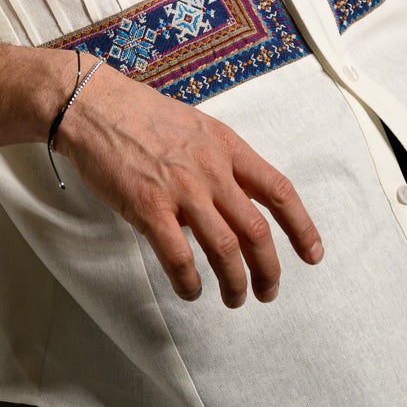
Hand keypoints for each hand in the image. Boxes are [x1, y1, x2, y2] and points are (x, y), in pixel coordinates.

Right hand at [53, 62, 322, 306]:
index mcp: (227, 147)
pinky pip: (179, 257)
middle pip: (257, 230)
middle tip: (268, 292)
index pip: (278, 191)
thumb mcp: (196, 128)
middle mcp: (212, 169)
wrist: (94, 107)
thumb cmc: (142, 115)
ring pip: (225, 249)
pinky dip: (189, 282)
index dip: (301, 227)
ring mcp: (181, 189)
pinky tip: (191, 291)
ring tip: (234, 299)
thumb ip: (220, 161)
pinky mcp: (148, 207)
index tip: (312, 255)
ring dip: (235, 283)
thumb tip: (234, 201)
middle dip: (269, 270)